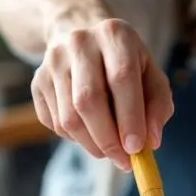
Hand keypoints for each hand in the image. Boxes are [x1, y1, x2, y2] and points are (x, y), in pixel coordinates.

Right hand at [31, 15, 173, 169]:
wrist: (83, 37)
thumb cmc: (125, 63)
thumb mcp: (150, 74)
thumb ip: (158, 105)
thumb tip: (150, 140)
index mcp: (114, 34)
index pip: (121, 78)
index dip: (130, 117)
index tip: (136, 148)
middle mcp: (79, 42)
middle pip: (88, 100)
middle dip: (107, 138)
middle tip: (123, 161)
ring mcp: (53, 61)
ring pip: (68, 117)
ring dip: (91, 144)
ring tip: (109, 150)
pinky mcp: (37, 81)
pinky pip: (54, 122)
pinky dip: (75, 138)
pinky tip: (89, 132)